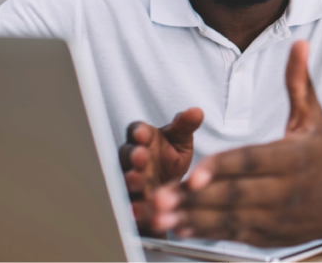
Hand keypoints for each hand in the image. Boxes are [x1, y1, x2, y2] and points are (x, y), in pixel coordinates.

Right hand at [119, 107, 203, 231]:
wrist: (170, 187)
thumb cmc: (171, 156)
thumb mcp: (181, 140)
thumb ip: (186, 126)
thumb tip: (197, 111)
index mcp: (143, 138)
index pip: (137, 131)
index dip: (139, 132)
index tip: (143, 133)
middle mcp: (132, 158)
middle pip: (127, 155)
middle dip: (133, 155)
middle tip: (140, 156)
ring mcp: (129, 180)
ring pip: (124, 179)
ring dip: (130, 180)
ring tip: (138, 182)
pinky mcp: (132, 201)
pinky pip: (129, 203)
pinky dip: (133, 206)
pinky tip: (137, 209)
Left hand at [151, 40, 321, 245]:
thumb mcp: (314, 117)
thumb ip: (299, 82)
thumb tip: (299, 44)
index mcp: (295, 158)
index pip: (253, 161)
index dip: (223, 167)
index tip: (195, 172)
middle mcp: (286, 190)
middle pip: (237, 194)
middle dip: (197, 198)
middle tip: (161, 196)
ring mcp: (277, 216)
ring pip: (232, 218)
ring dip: (194, 218)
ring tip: (163, 215)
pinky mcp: (270, 235)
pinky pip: (235, 234)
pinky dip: (207, 232)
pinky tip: (183, 228)